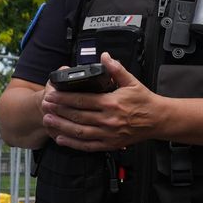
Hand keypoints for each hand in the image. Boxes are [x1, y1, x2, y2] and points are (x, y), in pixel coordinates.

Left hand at [41, 55, 164, 151]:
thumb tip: (104, 56)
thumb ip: (116, 69)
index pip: (82, 100)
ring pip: (79, 131)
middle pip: (77, 115)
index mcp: (111, 103)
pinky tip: (61, 139)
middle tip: (45, 105)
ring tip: (48, 120)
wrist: (158, 120)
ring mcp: (108, 134)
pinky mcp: (109, 144)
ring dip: (61, 126)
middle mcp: (108, 120)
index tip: (52, 94)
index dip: (64, 97)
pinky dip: (73, 144)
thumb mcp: (132, 81)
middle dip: (58, 110)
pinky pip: (87, 146)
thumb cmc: (145, 101)